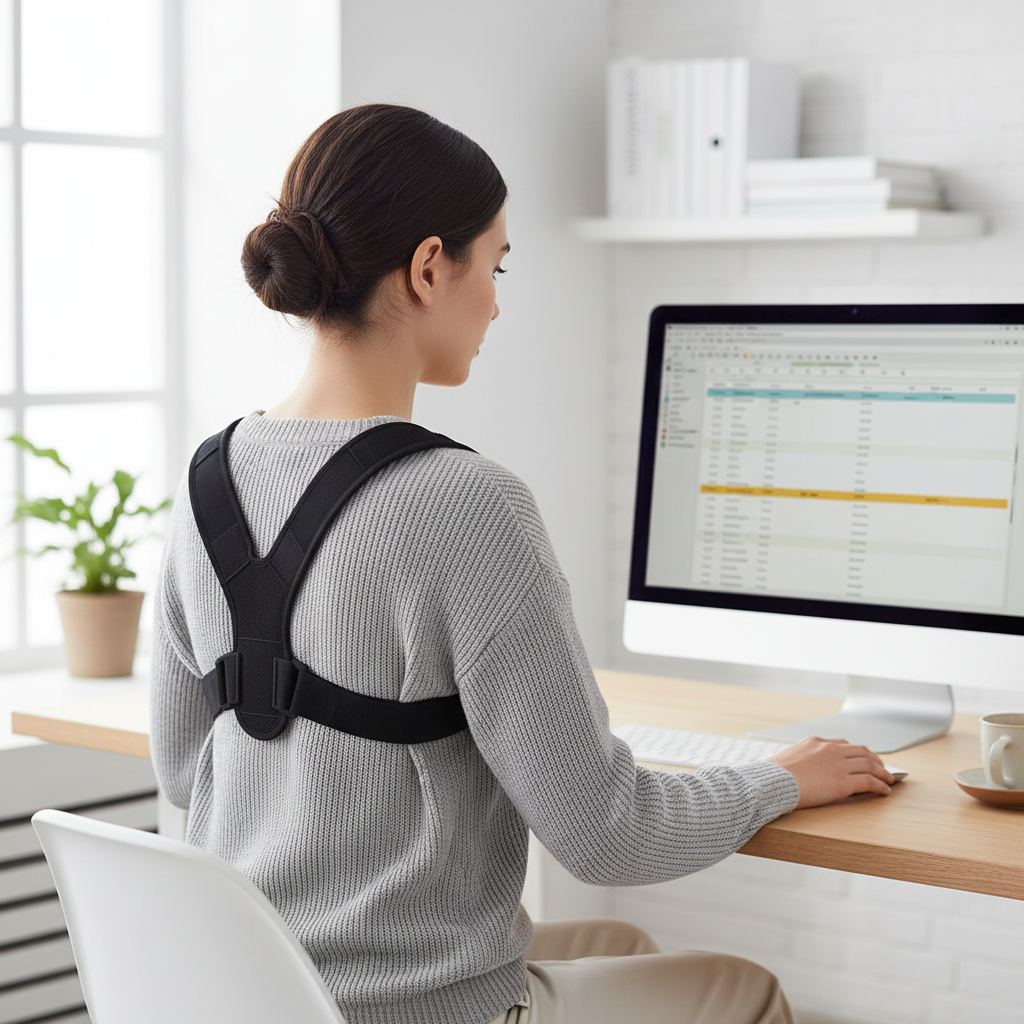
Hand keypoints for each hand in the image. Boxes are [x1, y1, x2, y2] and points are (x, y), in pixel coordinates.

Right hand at [767, 736, 893, 808]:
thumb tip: (804, 768)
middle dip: (875, 760)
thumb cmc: (774, 774)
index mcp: (816, 741)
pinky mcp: (843, 782)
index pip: (844, 744)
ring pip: (870, 765)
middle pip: (862, 751)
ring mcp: (838, 765)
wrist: (772, 782)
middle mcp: (830, 749)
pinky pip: (869, 782)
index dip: (857, 752)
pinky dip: (880, 786)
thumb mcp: (789, 757)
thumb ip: (802, 758)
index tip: (863, 758)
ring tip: (889, 780)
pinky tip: (884, 791)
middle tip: (882, 768)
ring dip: (883, 773)